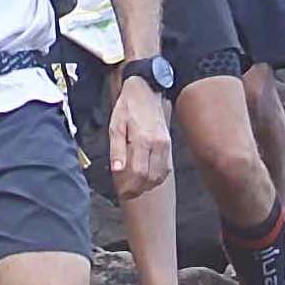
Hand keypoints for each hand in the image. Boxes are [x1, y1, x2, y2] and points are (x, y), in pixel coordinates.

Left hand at [109, 80, 172, 195]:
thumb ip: (116, 150)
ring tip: (135, 186)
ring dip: (148, 185)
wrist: (145, 91)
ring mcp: (166, 144)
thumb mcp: (115, 126)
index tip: (122, 193)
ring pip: (160, 175)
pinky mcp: (169, 144)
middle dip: (138, 190)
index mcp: (142, 140)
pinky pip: (166, 168)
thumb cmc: (128, 108)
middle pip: (151, 178)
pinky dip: (157, 177)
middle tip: (126, 192)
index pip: (138, 173)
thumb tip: (117, 170)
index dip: (130, 188)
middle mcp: (158, 144)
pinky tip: (147, 176)